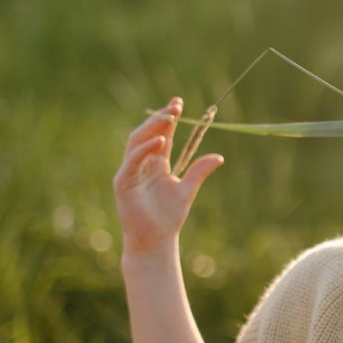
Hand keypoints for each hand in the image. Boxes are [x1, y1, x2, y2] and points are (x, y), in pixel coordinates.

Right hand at [113, 97, 224, 255]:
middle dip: (160, 118)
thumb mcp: (188, 189)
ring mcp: (130, 172)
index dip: (168, 118)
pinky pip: (132, 161)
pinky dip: (145, 149)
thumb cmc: (169, 218)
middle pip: (147, 133)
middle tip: (176, 106)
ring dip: (152, 127)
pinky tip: (160, 141)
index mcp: (155, 164)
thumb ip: (199, 171)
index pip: (161, 134)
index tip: (179, 102)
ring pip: (136, 142)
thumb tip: (219, 157)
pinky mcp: (123, 183)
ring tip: (169, 117)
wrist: (156, 241)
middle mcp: (141, 164)